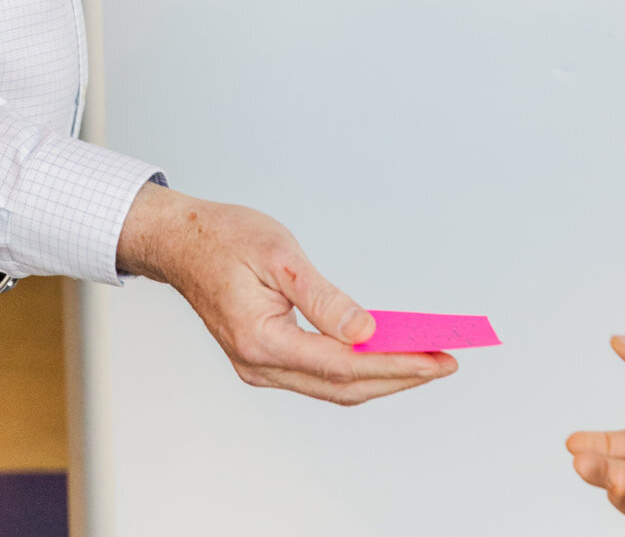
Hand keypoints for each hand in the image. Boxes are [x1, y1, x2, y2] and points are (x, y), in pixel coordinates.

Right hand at [116, 182, 456, 404]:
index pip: (344, 365)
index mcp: (261, 339)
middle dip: (400, 377)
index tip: (437, 359)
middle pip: (344, 387)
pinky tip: (382, 355)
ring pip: (333, 388)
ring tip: (425, 360)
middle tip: (445, 362)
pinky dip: (355, 370)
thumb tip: (368, 334)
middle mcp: (259, 365)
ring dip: (382, 378)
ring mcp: (259, 368)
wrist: (179, 241)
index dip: (396, 365)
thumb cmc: (223, 237)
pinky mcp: (263, 360)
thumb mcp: (280, 255)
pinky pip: (319, 376)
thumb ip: (325, 299)